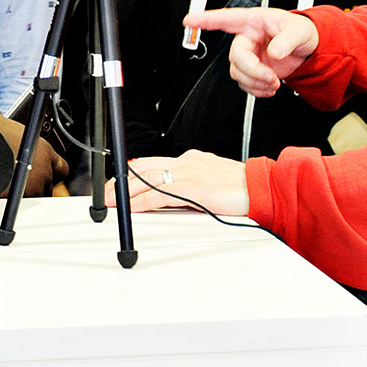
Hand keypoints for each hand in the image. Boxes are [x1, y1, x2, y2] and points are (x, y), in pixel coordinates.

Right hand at [0, 105, 66, 198]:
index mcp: (43, 150)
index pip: (61, 165)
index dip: (51, 166)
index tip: (41, 166)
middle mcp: (43, 172)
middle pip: (48, 183)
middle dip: (37, 181)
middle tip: (23, 177)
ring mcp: (33, 190)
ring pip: (36, 196)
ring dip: (27, 193)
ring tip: (9, 187)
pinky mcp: (18, 202)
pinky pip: (20, 206)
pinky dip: (13, 202)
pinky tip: (0, 194)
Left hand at [111, 151, 252, 220]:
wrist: (260, 187)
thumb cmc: (241, 186)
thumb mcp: (211, 180)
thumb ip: (192, 184)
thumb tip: (176, 196)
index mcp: (191, 159)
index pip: (153, 162)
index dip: (132, 172)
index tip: (119, 181)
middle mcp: (186, 162)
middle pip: (143, 168)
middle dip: (121, 181)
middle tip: (107, 193)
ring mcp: (188, 174)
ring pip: (146, 179)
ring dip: (124, 192)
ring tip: (111, 201)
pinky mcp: (191, 188)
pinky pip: (158, 194)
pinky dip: (141, 201)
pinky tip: (131, 207)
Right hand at [183, 8, 319, 96]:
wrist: (308, 49)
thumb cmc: (301, 32)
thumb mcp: (299, 31)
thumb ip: (287, 40)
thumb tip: (274, 52)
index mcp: (254, 21)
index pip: (226, 19)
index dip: (205, 20)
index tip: (189, 21)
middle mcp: (246, 38)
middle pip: (235, 56)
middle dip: (252, 71)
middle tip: (271, 78)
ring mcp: (248, 55)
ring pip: (238, 73)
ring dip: (255, 82)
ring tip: (274, 83)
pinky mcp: (251, 70)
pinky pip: (244, 84)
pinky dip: (257, 90)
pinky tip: (269, 88)